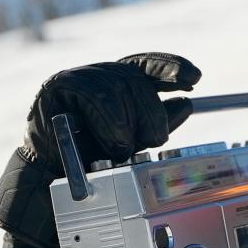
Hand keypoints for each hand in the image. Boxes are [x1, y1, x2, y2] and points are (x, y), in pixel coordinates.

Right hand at [0, 53, 199, 247]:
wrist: (53, 182)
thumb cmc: (91, 162)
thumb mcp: (133, 142)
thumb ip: (156, 123)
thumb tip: (185, 103)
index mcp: (116, 84)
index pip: (147, 65)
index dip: (171, 68)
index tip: (194, 79)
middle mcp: (98, 76)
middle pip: (136, 78)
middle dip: (151, 110)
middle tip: (153, 138)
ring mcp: (77, 78)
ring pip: (117, 85)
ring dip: (128, 120)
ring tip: (124, 146)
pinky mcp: (57, 87)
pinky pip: (93, 93)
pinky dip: (109, 118)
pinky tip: (113, 138)